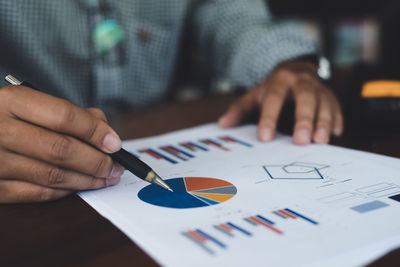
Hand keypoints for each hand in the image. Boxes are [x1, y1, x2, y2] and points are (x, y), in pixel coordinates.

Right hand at [0, 86, 123, 202]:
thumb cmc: (2, 117)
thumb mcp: (27, 102)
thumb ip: (67, 113)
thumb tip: (105, 132)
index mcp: (10, 101)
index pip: (64, 116)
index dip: (96, 132)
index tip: (115, 143)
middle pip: (61, 149)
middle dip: (97, 161)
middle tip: (116, 166)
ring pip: (52, 175)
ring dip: (86, 180)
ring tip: (105, 178)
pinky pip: (35, 193)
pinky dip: (63, 192)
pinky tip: (78, 186)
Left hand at [218, 60, 342, 144]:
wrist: (296, 70)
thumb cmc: (273, 88)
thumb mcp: (255, 95)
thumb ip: (240, 109)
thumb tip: (223, 124)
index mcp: (279, 80)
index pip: (273, 99)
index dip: (269, 118)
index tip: (265, 138)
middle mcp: (301, 81)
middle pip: (305, 98)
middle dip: (304, 119)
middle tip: (301, 141)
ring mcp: (318, 88)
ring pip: (324, 103)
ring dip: (323, 122)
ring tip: (321, 141)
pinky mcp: (331, 96)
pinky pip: (336, 107)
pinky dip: (337, 120)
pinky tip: (335, 134)